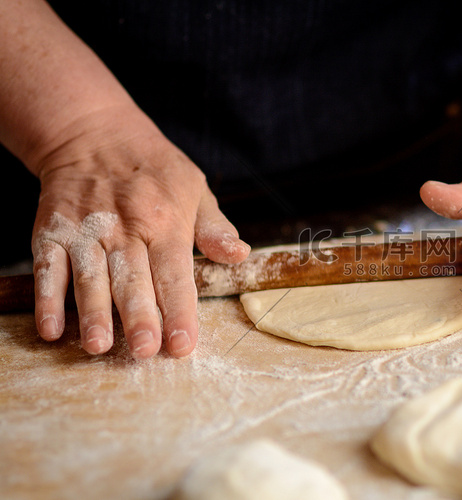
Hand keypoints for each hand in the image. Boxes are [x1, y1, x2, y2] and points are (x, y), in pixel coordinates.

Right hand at [31, 106, 249, 357]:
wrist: (93, 130)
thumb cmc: (154, 168)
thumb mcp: (195, 188)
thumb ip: (215, 228)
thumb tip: (239, 255)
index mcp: (165, 220)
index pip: (174, 272)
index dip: (179, 309)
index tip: (183, 344)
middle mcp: (125, 227)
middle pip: (132, 278)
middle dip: (139, 316)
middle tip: (144, 350)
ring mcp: (85, 230)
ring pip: (90, 276)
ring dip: (93, 312)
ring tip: (99, 346)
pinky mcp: (51, 230)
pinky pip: (48, 267)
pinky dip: (46, 298)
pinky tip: (51, 329)